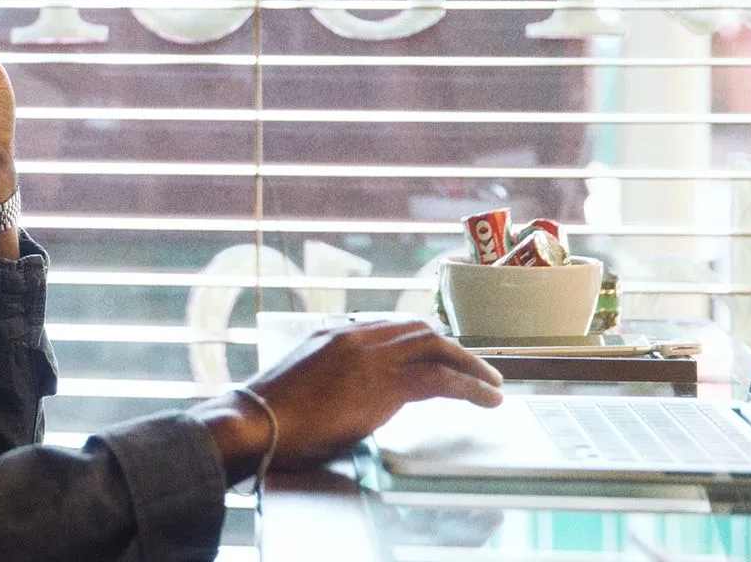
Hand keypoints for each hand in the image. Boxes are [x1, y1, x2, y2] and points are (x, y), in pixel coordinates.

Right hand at [192, 320, 503, 483]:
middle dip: (451, 348)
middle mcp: (356, 336)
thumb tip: (343, 397)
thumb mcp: (297, 383)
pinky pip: (441, 379)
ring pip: (437, 348)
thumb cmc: (268, 417)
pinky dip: (470, 386)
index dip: (421, 341)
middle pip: (418, 330)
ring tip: (491, 384)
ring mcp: (373, 356)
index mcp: (333, 334)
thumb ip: (326, 379)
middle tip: (474, 367)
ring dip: (470, 364)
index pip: (390, 328)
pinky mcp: (386, 384)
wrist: (258, 422)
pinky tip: (487, 399)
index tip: (438, 355)